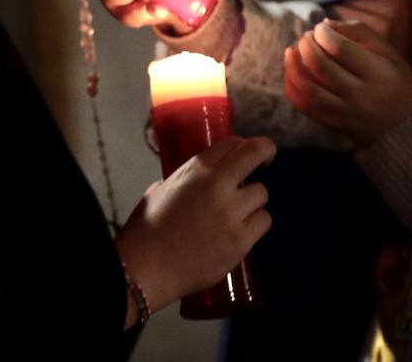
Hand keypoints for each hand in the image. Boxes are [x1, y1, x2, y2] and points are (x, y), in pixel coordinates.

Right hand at [116, 136, 274, 314]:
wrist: (147, 267)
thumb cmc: (148, 228)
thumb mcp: (162, 188)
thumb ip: (186, 179)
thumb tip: (200, 181)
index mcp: (197, 169)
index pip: (233, 142)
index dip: (244, 145)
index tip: (248, 153)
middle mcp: (218, 185)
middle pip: (256, 155)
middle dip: (264, 154)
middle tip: (264, 163)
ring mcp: (232, 213)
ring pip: (262, 194)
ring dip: (252, 200)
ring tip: (238, 212)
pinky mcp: (241, 241)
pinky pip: (263, 222)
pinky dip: (255, 224)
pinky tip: (241, 230)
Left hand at [283, 19, 411, 147]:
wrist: (408, 128)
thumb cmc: (398, 82)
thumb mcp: (389, 53)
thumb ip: (359, 33)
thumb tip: (324, 24)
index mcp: (379, 74)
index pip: (340, 48)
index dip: (324, 33)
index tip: (320, 28)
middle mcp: (361, 96)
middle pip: (320, 66)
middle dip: (306, 45)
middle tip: (306, 37)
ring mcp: (346, 114)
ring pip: (308, 89)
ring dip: (293, 66)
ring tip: (292, 51)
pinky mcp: (335, 126)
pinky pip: (305, 107)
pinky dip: (293, 88)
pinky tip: (292, 73)